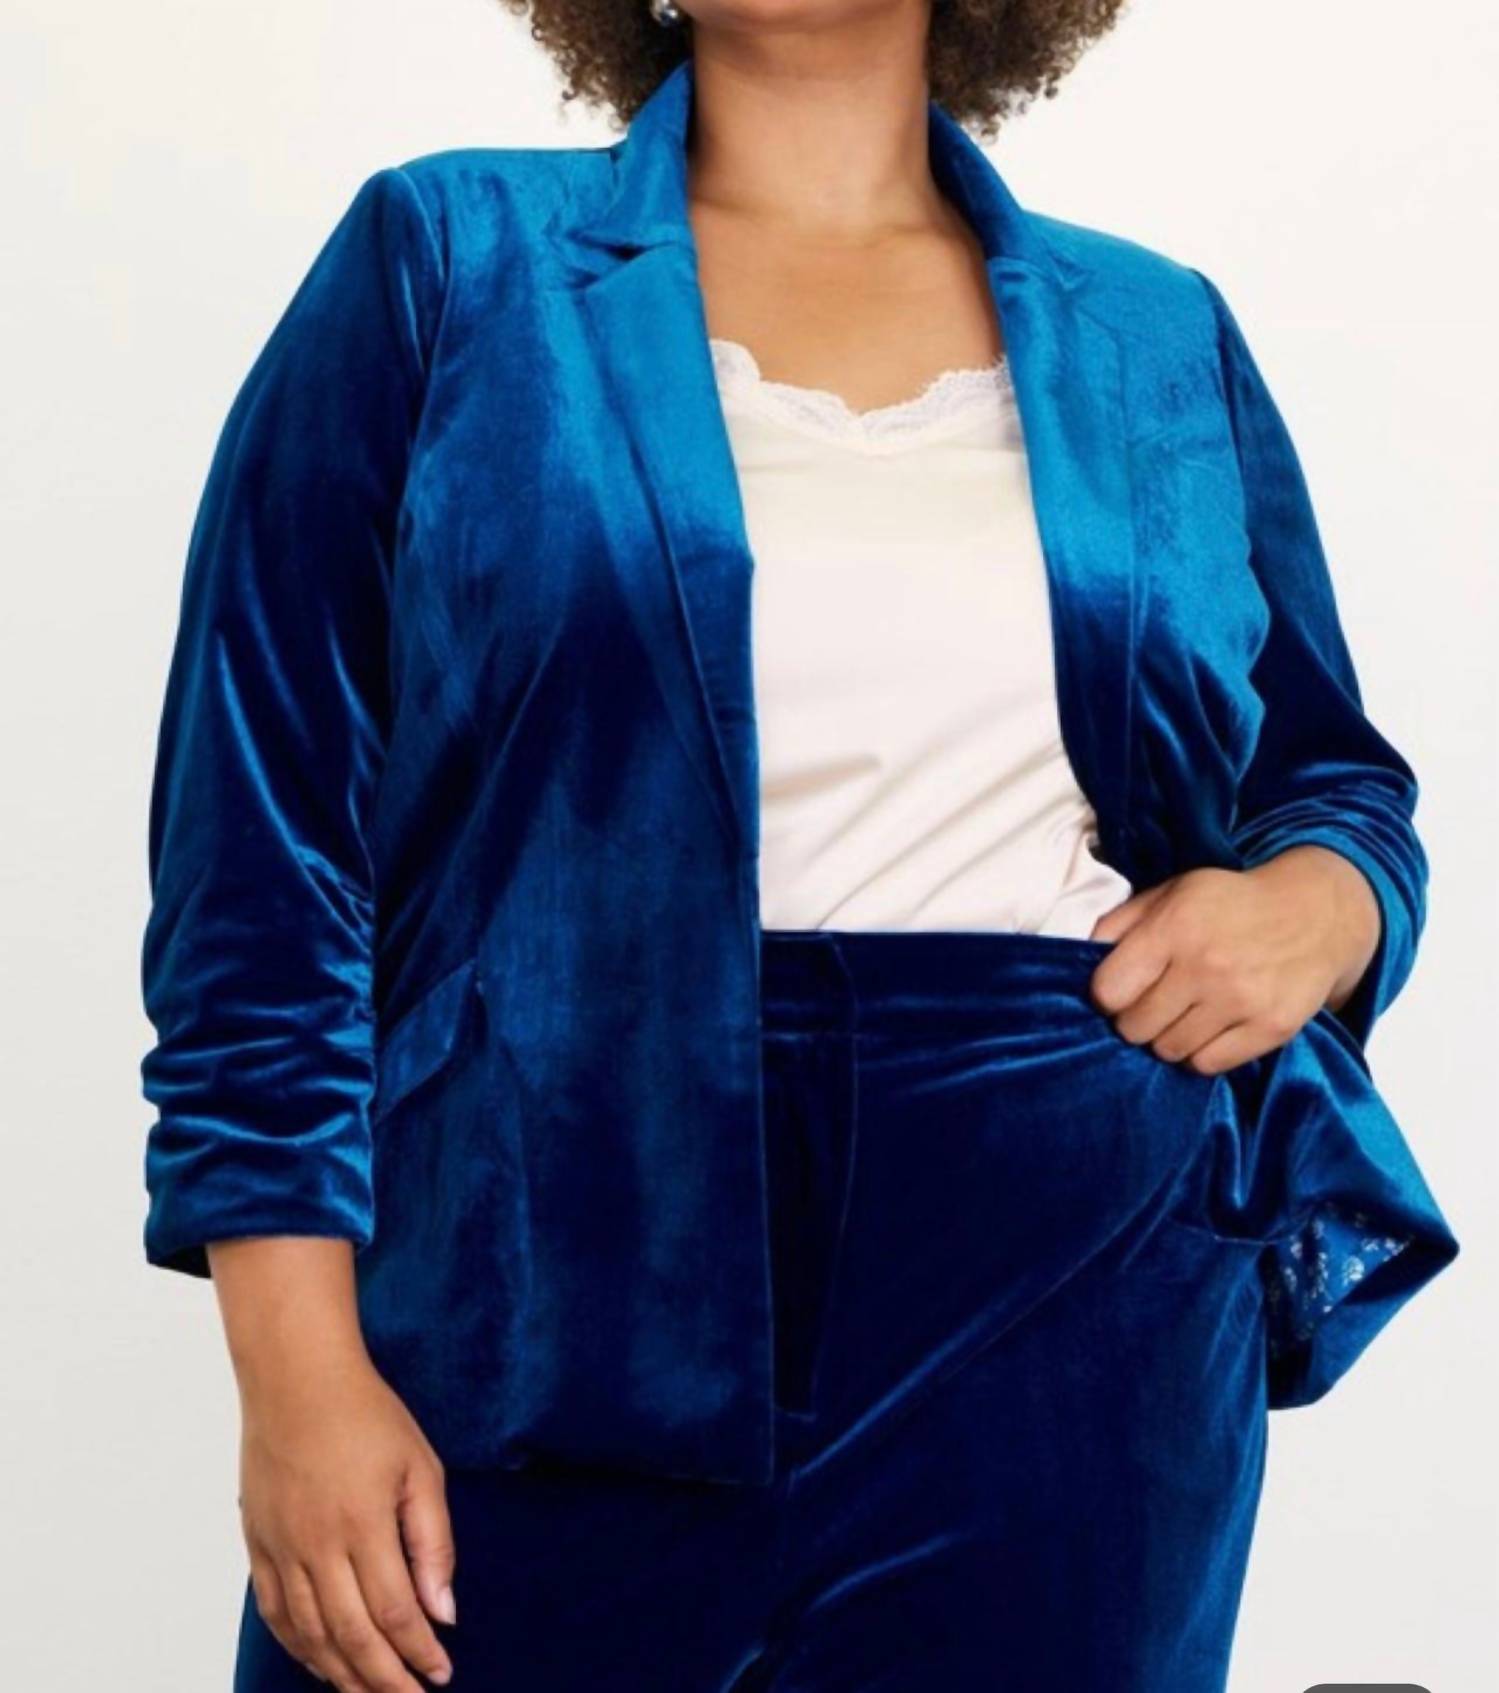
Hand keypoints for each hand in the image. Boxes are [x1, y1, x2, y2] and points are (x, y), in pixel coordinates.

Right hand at [210, 1239, 455, 1691]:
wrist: (296, 1379)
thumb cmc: (366, 1415)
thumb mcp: (420, 1467)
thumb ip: (434, 1542)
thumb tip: (444, 1610)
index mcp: (363, 1524)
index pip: (395, 1612)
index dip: (418, 1652)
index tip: (441, 1673)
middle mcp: (317, 1545)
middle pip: (351, 1637)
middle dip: (385, 1679)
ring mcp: (282, 1549)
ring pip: (311, 1636)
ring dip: (343, 1674)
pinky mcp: (258, 1545)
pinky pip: (277, 1614)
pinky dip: (300, 1649)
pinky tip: (322, 1664)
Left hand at [1086, 845, 1381, 1073]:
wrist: (1314, 913)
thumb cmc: (1227, 905)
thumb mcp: (1170, 893)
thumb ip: (1119, 924)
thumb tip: (1079, 959)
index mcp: (1173, 927)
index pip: (1108, 992)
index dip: (1108, 995)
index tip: (1121, 989)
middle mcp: (1205, 966)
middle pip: (1134, 1028)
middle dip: (1135, 1019)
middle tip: (1155, 1002)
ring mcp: (1241, 1000)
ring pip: (1168, 1051)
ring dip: (1167, 1038)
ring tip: (1184, 1013)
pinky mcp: (1271, 1028)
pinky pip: (1207, 1064)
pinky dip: (1201, 1052)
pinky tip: (1211, 1026)